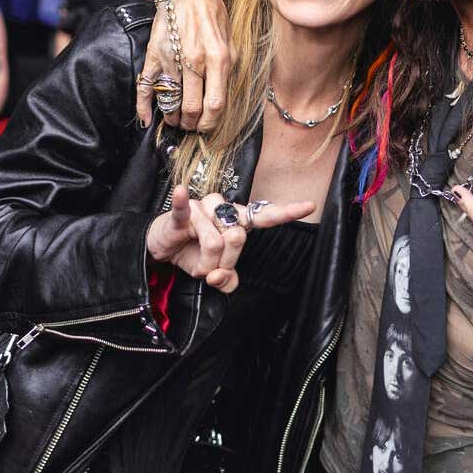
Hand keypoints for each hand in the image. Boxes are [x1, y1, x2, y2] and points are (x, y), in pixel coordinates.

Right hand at [137, 0, 234, 131]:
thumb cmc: (212, 14)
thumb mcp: (231, 41)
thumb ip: (228, 70)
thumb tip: (222, 98)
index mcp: (218, 59)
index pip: (215, 104)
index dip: (210, 123)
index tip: (207, 128)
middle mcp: (194, 61)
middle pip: (192, 108)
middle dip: (191, 123)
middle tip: (191, 126)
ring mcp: (172, 58)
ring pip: (170, 101)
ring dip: (172, 117)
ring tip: (175, 120)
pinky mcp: (154, 54)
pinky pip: (145, 85)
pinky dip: (143, 106)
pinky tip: (146, 119)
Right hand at [146, 187, 314, 293]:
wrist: (162, 249)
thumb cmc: (192, 254)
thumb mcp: (215, 273)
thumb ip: (227, 280)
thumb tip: (220, 278)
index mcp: (238, 220)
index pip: (265, 215)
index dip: (287, 212)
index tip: (310, 205)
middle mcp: (224, 209)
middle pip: (238, 239)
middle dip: (225, 263)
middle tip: (211, 268)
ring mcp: (203, 209)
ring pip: (215, 241)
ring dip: (205, 262)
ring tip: (196, 261)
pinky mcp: (182, 214)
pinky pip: (186, 209)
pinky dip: (183, 202)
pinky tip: (181, 191)